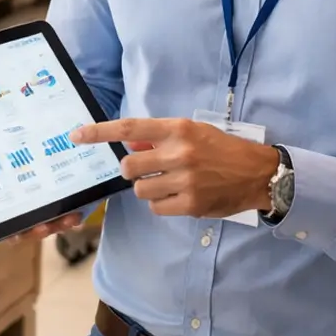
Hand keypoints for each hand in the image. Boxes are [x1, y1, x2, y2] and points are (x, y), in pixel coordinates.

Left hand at [72, 118, 279, 218]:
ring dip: (148, 188)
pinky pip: (157, 208)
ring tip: (169, 183)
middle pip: (129, 166)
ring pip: (141, 189)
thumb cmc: (223, 149)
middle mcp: (179, 152)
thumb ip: (160, 138)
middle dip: (132, 170)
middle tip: (148, 169)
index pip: (130, 128)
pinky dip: (162, 204)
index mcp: (178, 129)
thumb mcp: (193, 133)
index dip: (99, 132)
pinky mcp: (191, 203)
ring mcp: (185, 180)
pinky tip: (179, 196)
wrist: (258, 172)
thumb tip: (130, 145)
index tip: (77, 135)